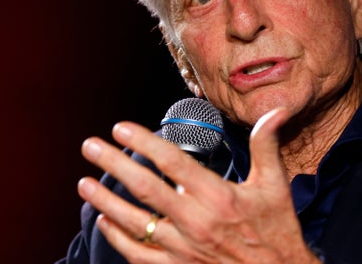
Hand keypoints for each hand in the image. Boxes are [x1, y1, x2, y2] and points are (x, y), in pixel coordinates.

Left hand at [77, 106, 321, 262]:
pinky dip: (118, 238)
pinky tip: (105, 222)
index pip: (172, 162)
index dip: (143, 143)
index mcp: (218, 196)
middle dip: (112, 164)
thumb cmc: (277, 233)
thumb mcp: (276, 187)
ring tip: (84, 184)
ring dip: (105, 201)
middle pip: (144, 187)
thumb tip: (275, 111)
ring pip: (134, 222)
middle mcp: (196, 221)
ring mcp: (183, 249)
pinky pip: (139, 254)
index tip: (120, 129)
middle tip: (90, 146)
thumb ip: (266, 146)